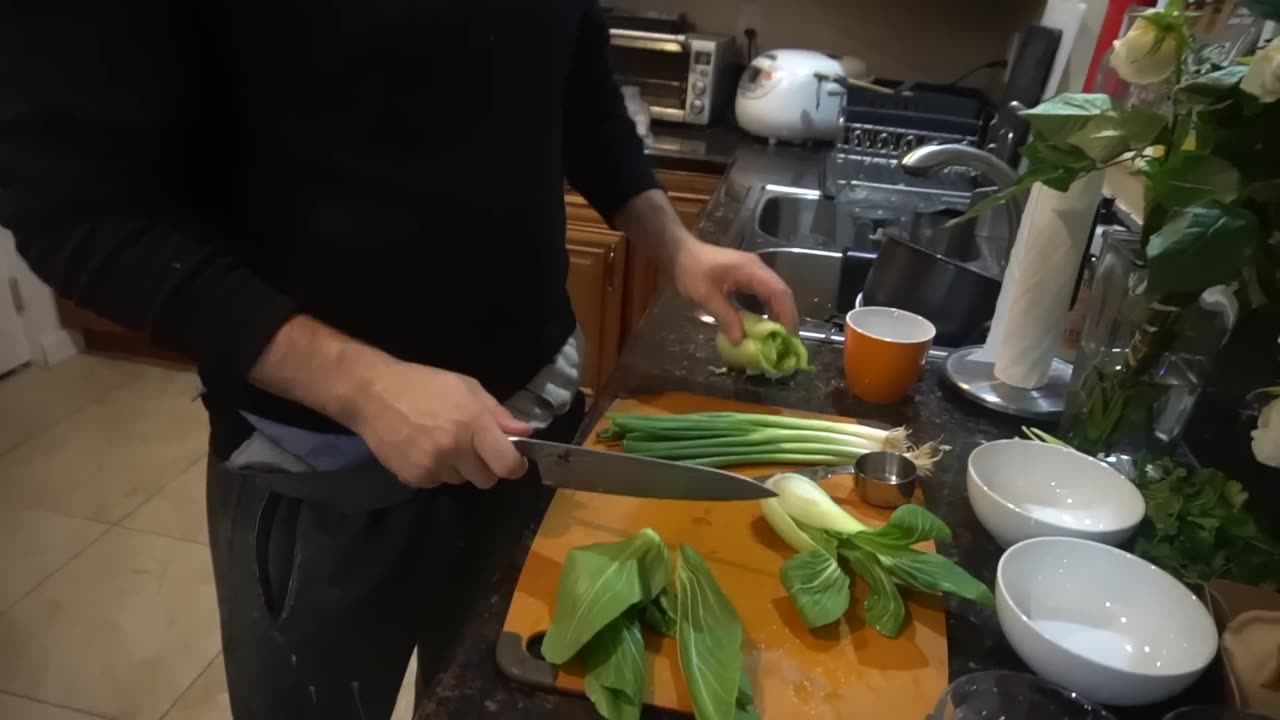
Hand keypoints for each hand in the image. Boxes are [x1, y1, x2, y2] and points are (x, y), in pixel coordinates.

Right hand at [348, 359, 530, 488]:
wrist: (373, 394)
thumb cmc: (425, 385)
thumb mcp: (467, 388)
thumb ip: (498, 414)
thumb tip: (525, 433)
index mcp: (473, 424)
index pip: (507, 464)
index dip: (515, 466)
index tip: (514, 461)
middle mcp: (455, 449)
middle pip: (487, 479)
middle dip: (486, 467)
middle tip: (474, 448)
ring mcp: (432, 466)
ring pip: (461, 481)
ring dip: (459, 468)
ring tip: (442, 442)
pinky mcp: (413, 477)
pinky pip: (437, 482)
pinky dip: (436, 470)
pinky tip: (424, 448)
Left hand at [670, 236, 799, 342]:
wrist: (679, 253)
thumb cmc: (690, 271)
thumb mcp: (705, 296)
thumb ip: (725, 317)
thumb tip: (741, 340)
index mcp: (751, 270)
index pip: (778, 292)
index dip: (787, 315)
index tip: (789, 336)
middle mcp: (757, 268)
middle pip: (782, 292)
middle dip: (787, 316)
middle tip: (788, 341)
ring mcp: (754, 270)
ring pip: (776, 292)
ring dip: (780, 312)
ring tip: (780, 335)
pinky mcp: (747, 275)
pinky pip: (765, 292)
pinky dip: (769, 308)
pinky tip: (765, 323)